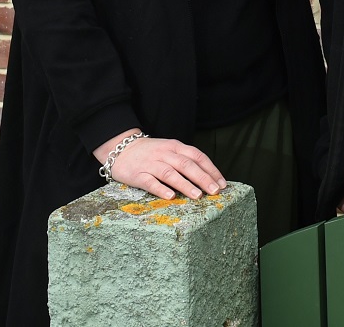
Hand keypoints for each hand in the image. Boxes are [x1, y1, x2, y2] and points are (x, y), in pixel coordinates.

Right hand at [93, 130, 224, 200]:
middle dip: (203, 178)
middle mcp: (165, 153)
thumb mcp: (170, 150)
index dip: (211, 169)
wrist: (120, 148)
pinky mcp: (138, 174)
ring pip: (170, 173)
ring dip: (185, 185)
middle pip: (187, 165)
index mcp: (175, 146)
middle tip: (215, 191)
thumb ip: (186, 160)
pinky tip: (170, 197)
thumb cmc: (151, 153)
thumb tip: (209, 178)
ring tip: (197, 196)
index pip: (197, 156)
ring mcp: (151, 163)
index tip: (222, 184)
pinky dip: (161, 189)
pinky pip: (150, 182)